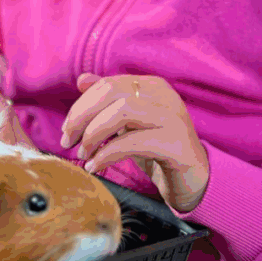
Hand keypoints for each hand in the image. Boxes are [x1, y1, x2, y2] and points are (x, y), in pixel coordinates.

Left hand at [61, 73, 209, 213]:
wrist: (195, 180)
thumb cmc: (159, 150)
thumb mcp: (130, 124)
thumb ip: (109, 101)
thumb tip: (82, 80)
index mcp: (152, 86)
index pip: (108, 84)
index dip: (81, 105)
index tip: (67, 129)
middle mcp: (163, 96)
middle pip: (112, 93)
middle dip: (82, 116)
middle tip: (68, 141)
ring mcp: (172, 118)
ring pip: (123, 111)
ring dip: (94, 133)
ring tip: (83, 153)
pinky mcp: (176, 144)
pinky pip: (134, 142)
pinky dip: (108, 154)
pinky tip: (95, 166)